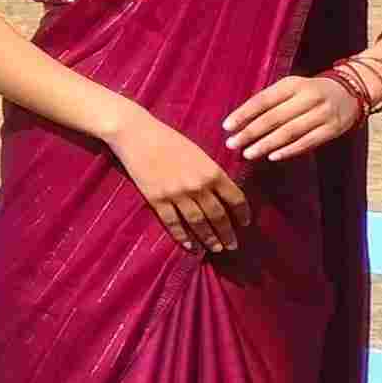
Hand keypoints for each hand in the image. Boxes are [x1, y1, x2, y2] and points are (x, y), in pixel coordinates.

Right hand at [108, 118, 248, 254]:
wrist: (137, 135)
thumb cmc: (169, 139)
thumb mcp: (199, 153)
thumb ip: (213, 173)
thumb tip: (224, 193)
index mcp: (213, 172)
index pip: (235, 199)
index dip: (242, 214)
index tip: (245, 224)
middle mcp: (198, 186)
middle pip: (218, 216)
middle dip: (227, 233)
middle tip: (232, 246)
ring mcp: (177, 194)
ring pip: (198, 223)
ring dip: (209, 238)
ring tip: (215, 248)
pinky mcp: (157, 199)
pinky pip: (173, 223)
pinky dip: (183, 236)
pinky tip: (190, 245)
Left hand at [226, 74, 367, 166]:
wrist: (351, 92)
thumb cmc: (309, 92)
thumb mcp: (290, 88)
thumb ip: (269, 100)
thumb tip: (240, 121)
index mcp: (293, 84)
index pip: (263, 100)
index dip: (244, 113)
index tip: (226, 126)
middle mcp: (309, 97)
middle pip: (275, 117)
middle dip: (251, 132)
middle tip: (232, 144)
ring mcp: (322, 113)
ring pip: (290, 131)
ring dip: (266, 144)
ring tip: (248, 153)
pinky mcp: (333, 129)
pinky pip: (308, 142)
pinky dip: (289, 150)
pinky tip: (272, 156)